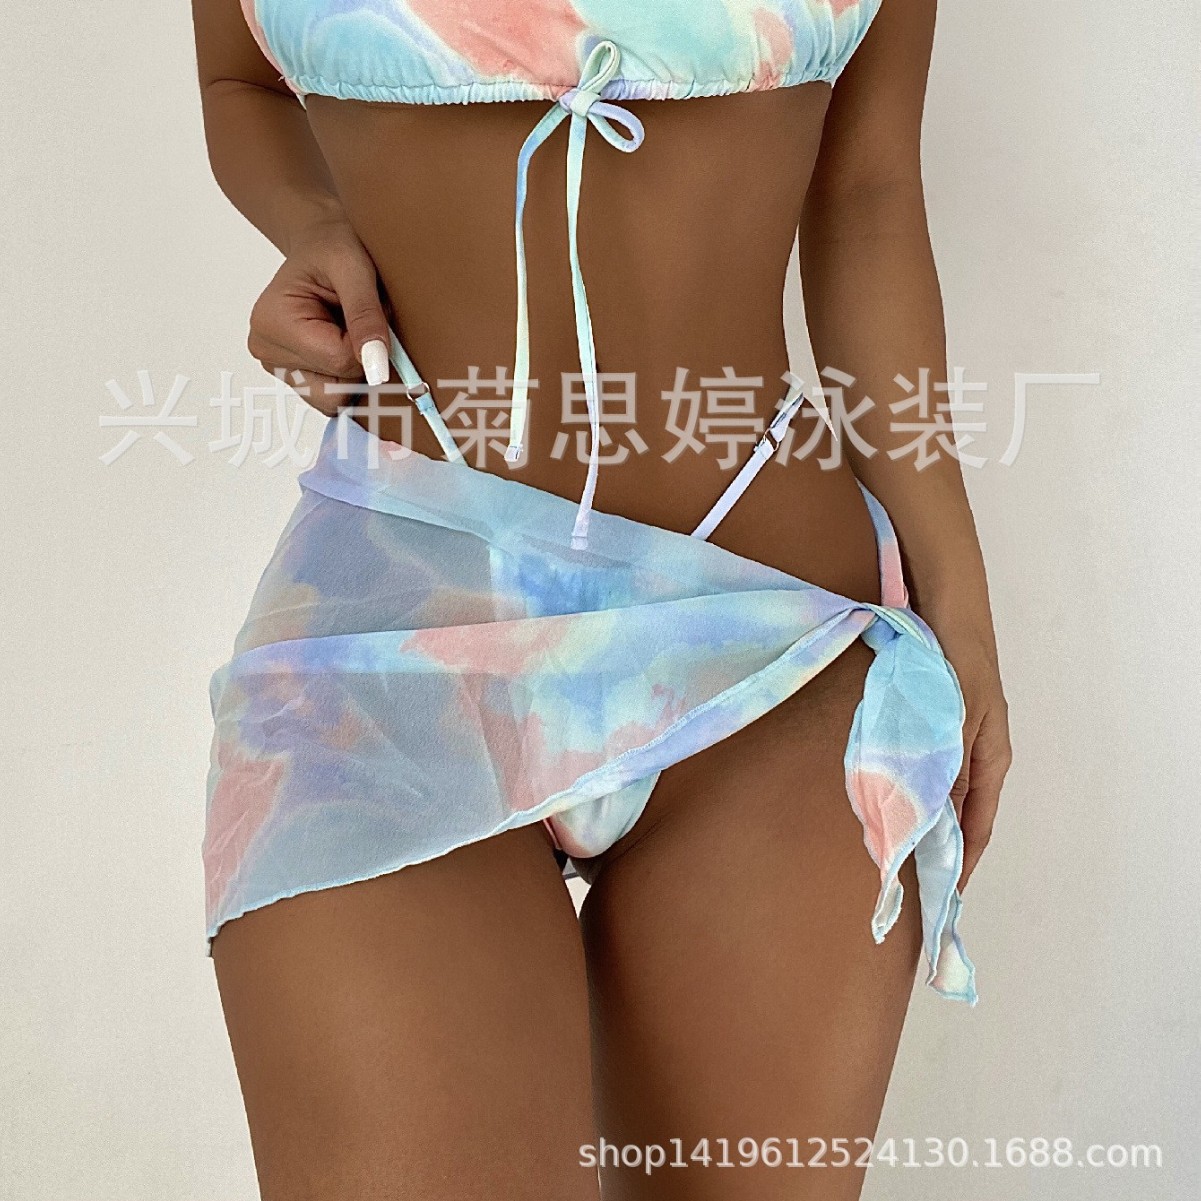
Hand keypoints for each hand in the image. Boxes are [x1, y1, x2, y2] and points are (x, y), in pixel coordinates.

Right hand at [246, 215, 392, 415]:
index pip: (340, 362)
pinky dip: (349, 376)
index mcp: (272, 323)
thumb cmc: (333, 245)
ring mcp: (279, 369)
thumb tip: (376, 369)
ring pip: (336, 400)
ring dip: (356, 370)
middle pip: (336, 390)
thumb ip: (366, 316)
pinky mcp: (295, 378)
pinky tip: (345, 344)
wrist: (322, 242)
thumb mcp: (354, 267)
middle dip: (361, 361)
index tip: (370, 312)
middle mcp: (266, 351)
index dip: (368, 344)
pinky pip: (334, 397)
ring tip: (349, 329)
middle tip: (359, 321)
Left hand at [921, 604, 1011, 891]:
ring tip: (896, 852)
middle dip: (938, 849)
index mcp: (991, 760)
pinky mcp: (934, 727)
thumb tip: (940, 820)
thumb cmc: (957, 660)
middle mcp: (975, 757)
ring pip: (940, 795)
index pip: (978, 826)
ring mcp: (956, 742)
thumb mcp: (956, 719)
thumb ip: (948, 767)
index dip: (961, 862)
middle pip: (960, 816)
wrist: (948, 608)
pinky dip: (910, 792)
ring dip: (922, 822)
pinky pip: (924, 771)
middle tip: (910, 882)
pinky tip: (889, 802)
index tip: (942, 896)